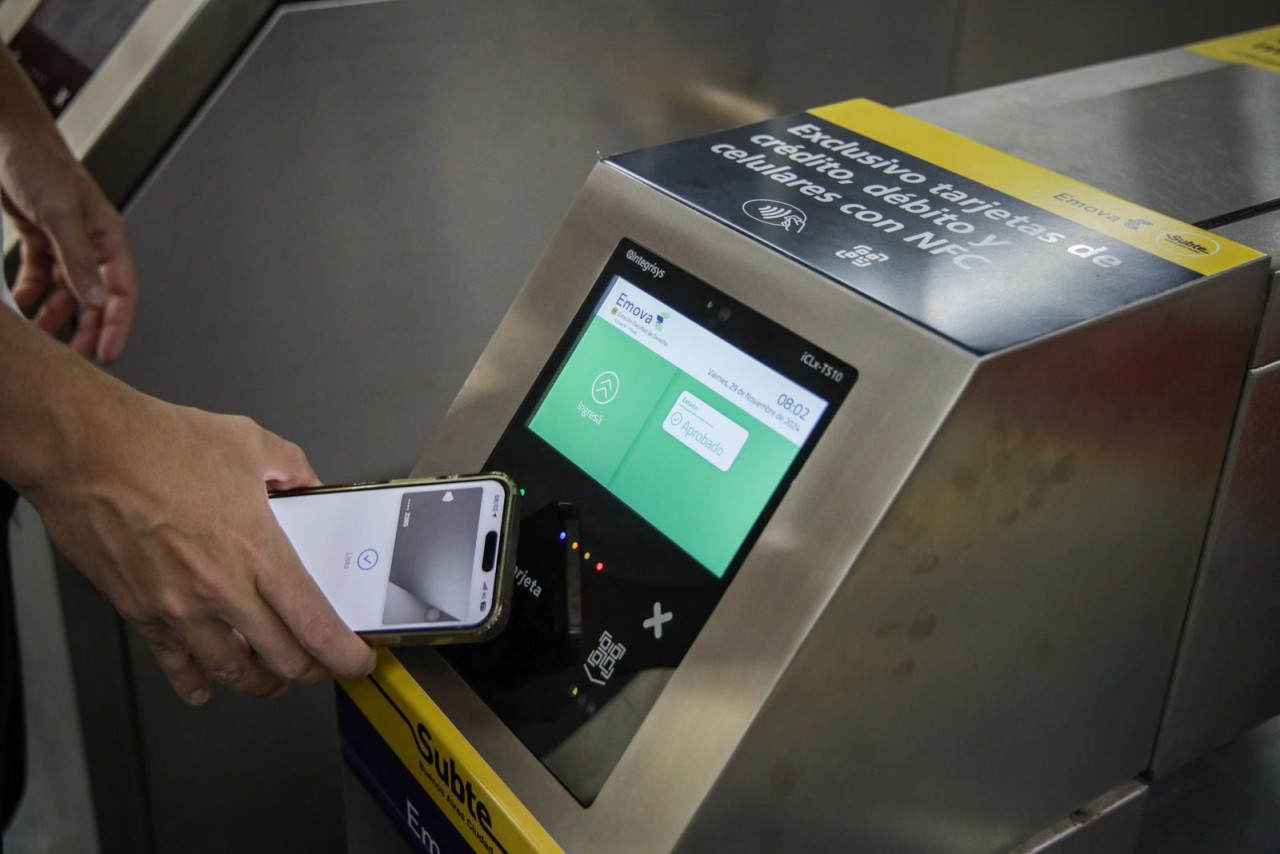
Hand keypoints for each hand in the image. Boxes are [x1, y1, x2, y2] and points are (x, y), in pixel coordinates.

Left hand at [0, 128, 138, 362]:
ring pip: (66, 292)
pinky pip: (39, 276)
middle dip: (86, 329)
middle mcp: (90, 245)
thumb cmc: (39, 164)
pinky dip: (29, 294)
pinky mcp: (39, 238)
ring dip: (54, 316)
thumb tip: (95, 301)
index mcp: (107, 239)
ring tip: (41, 339)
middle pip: (95, 298)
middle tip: (74, 359)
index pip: (122, 291)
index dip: (117, 324)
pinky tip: (19, 307)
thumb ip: (78, 259)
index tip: (107, 354)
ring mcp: (64, 243)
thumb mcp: (60, 214)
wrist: (5, 135)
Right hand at [24, 386, 374, 703]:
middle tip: (322, 666)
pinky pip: (174, 662)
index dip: (343, 654)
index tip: (357, 660)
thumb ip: (291, 467)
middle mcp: (223, 588)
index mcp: (258, 550)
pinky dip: (193, 682)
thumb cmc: (158, 443)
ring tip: (274, 679)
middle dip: (312, 671)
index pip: (314, 623)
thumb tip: (307, 484)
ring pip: (233, 670)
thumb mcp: (248, 442)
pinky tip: (204, 688)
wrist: (85, 450)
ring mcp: (180, 606)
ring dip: (261, 683)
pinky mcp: (141, 611)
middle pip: (282, 657)